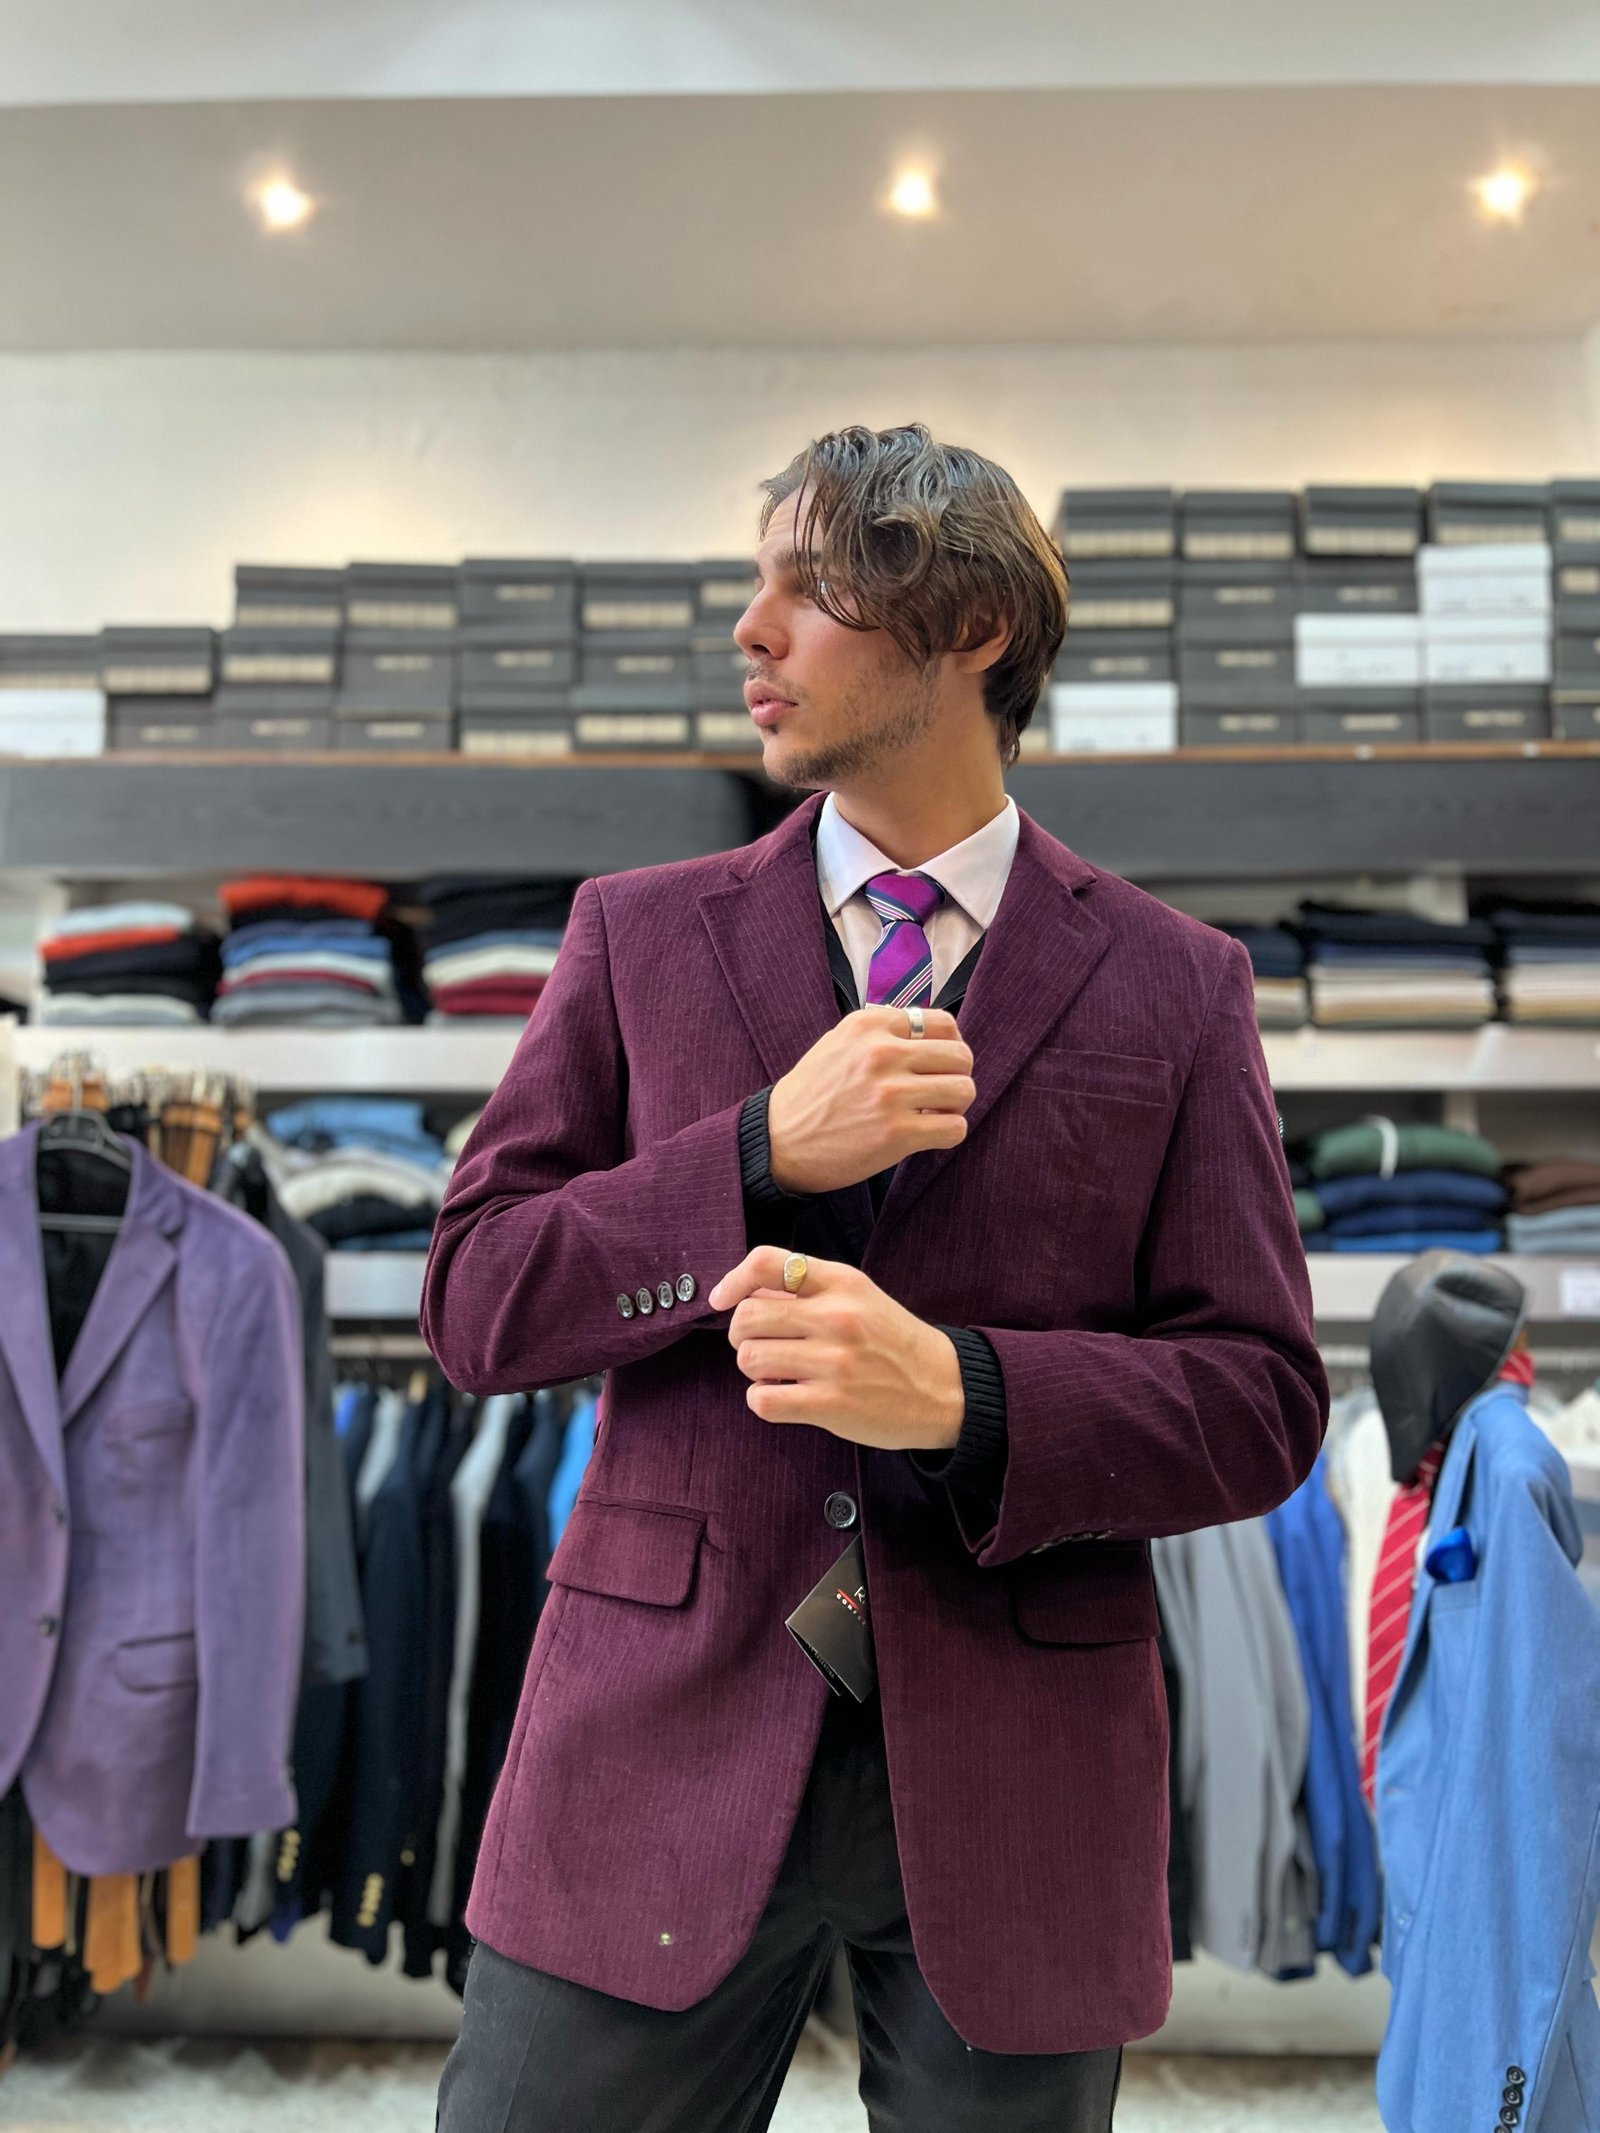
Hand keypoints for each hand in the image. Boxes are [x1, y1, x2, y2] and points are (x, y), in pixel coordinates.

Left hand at [707, 1247, 964, 1452]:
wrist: (946, 1389)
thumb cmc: (893, 1343)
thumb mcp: (858, 1298)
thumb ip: (806, 1291)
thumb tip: (746, 1294)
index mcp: (842, 1282)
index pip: (766, 1263)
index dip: (732, 1281)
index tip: (722, 1300)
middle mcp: (837, 1316)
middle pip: (747, 1316)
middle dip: (742, 1335)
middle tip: (760, 1346)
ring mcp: (834, 1362)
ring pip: (749, 1358)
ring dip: (754, 1370)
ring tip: (779, 1373)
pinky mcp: (831, 1404)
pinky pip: (762, 1400)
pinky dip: (763, 1400)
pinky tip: (784, 1397)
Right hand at [766, 1005, 974, 1195]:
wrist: (778, 1141)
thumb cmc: (812, 1094)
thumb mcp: (839, 1042)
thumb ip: (884, 1033)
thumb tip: (937, 1036)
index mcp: (869, 1025)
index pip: (943, 1024)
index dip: (949, 1046)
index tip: (938, 1065)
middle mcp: (881, 1053)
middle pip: (961, 1056)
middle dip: (957, 1076)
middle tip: (940, 1093)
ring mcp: (890, 1094)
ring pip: (964, 1089)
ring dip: (956, 1106)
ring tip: (934, 1114)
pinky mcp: (896, 1133)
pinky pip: (955, 1128)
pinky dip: (949, 1133)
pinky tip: (928, 1135)